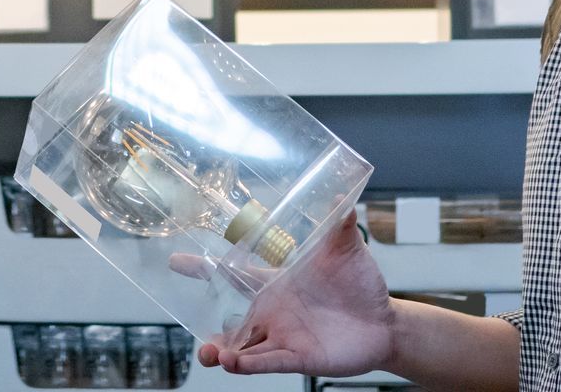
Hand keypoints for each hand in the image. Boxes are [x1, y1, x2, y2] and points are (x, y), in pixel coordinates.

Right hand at [193, 211, 397, 377]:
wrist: (385, 322)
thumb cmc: (361, 285)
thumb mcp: (347, 250)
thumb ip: (340, 225)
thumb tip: (343, 195)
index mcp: (276, 284)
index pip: (234, 274)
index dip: (203, 268)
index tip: (175, 261)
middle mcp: (273, 313)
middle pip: (231, 324)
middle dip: (210, 333)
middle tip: (194, 336)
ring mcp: (283, 336)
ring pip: (244, 349)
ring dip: (224, 353)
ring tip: (211, 355)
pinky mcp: (298, 357)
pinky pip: (269, 362)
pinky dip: (251, 364)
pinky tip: (235, 364)